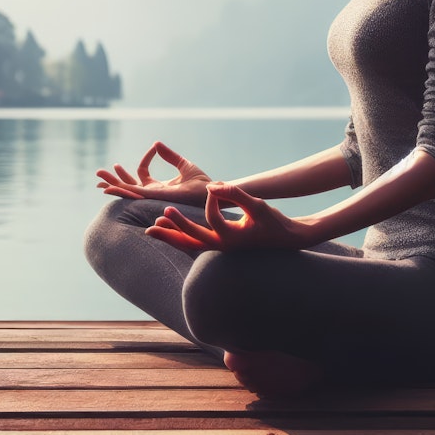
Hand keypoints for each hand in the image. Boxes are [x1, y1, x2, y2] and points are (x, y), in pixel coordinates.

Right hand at [96, 141, 211, 206]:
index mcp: (159, 187)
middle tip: (99, 174)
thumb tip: (156, 143)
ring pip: (127, 192)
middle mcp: (154, 194)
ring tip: (98, 179)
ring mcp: (153, 197)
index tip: (154, 147)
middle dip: (114, 180)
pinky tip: (109, 188)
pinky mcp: (156, 198)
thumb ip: (170, 156)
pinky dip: (120, 192)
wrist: (212, 192)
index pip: (143, 174)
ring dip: (112, 185)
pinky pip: (135, 195)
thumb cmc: (202, 183)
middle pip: (128, 187)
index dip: (144, 160)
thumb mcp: (184, 165)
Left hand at [145, 183, 311, 252]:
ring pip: (189, 245)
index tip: (215, 186)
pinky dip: (179, 238)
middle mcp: (222, 246)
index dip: (212, 200)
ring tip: (150, 229)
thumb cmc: (272, 221)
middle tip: (162, 214)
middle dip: (176, 226)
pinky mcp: (219, 246)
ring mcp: (219, 249)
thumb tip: (213, 185)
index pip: (212, 219)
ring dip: (170, 236)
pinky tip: (168, 231)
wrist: (284, 239)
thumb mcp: (257, 205)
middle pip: (192, 239)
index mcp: (232, 237)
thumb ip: (234, 194)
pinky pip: (193, 244)